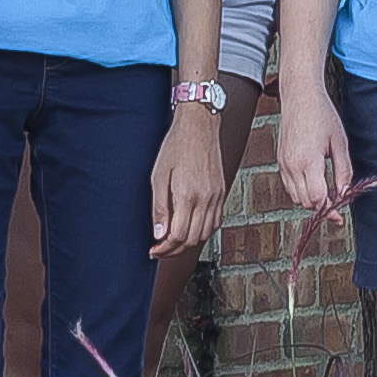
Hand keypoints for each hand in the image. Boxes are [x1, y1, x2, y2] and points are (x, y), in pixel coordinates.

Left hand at [151, 105, 227, 255]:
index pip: (178, 236)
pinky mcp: (222, 192)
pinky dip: (202, 231)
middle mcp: (206, 199)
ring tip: (173, 241)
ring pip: (206, 234)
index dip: (164, 249)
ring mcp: (217, 197)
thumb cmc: (176, 146)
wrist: (199, 126)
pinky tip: (190, 227)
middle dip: (174, 250)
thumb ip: (159, 207)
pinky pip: (215, 222)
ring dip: (188, 243)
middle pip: (192, 240)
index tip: (154, 250)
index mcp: (188, 195)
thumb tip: (158, 234)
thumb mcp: (158, 176)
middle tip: (160, 250)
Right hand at [272, 78, 352, 215]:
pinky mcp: (280, 160)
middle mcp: (292, 164)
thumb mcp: (340, 142)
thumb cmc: (321, 114)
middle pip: (305, 202)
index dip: (329, 210)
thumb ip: (344, 171)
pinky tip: (314, 182)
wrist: (300, 96)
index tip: (338, 215)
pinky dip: (301, 190)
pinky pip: (289, 185)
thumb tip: (345, 192)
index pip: (316, 198)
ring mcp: (283, 163)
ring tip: (327, 192)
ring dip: (310, 199)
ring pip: (295, 197)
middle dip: (321, 207)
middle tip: (337, 203)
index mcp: (308, 160)